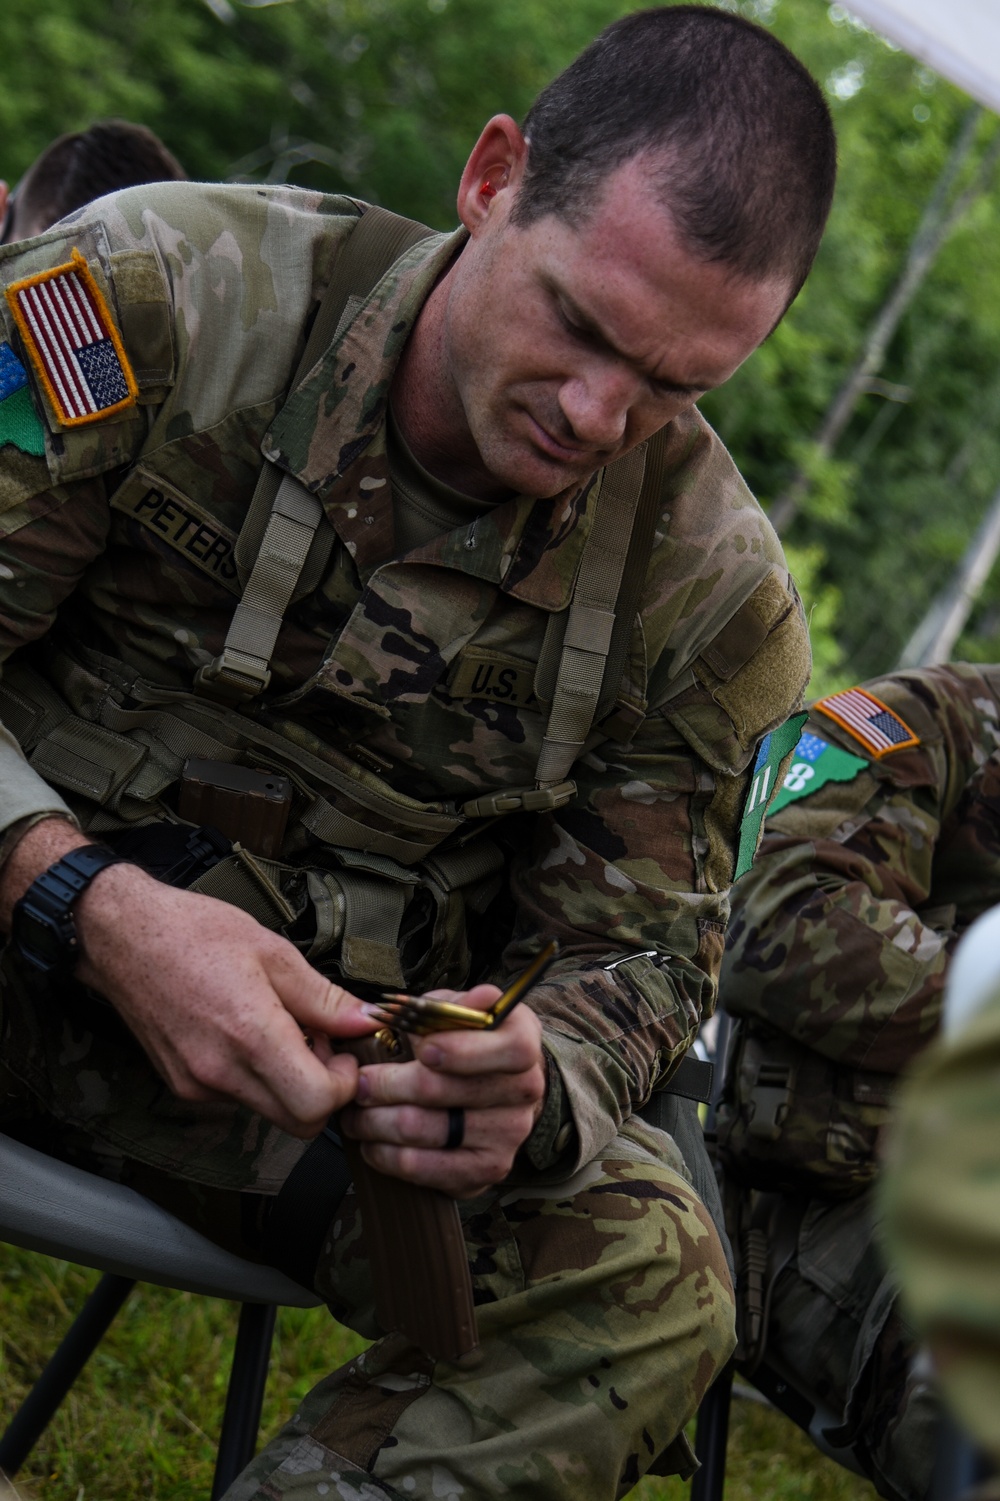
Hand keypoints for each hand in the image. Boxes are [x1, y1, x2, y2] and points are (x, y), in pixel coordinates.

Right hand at [0, 822, 375, 1138]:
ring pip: (269, 1111)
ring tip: (283, 1028)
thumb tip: (365, 1021)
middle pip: (297, 1122)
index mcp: (250, 1034)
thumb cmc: (194, 933)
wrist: (123, 937)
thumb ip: (323, 997)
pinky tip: (251, 1034)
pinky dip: (258, 1077)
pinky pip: (239, 1098)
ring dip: (290, 1082)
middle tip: (321, 1042)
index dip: (343, 1084)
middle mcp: (221, 1072)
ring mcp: (199, 1085)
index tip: (343, 1052)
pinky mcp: (184, 1086)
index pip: (316, 1104)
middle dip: (322, 1090)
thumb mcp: (273, 951)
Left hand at [339, 983, 546, 1196]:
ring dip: (378, 1122)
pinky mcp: (488, 1168)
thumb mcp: (457, 1010)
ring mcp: (509, 1133)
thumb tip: (444, 1004)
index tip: (421, 1050)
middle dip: (389, 1085)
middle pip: (448, 1091)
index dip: (463, 1050)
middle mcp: (525, 1089)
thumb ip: (446, 1006)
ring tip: (355, 1114)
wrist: (492, 1085)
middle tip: (359, 1083)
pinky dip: (388, 1155)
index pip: (509, 1049)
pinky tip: (372, 1142)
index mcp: (523, 1041)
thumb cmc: (462, 1040)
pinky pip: (425, 1167)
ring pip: (426, 1130)